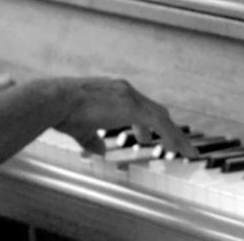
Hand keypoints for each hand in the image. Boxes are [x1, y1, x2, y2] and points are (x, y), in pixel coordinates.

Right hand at [52, 76, 197, 159]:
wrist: (55, 100)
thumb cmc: (62, 113)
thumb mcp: (81, 129)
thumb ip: (93, 140)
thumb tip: (102, 151)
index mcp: (115, 93)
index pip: (141, 107)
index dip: (151, 123)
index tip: (152, 136)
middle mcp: (125, 91)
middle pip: (156, 111)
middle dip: (169, 129)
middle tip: (178, 145)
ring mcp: (129, 96)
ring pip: (162, 116)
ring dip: (176, 135)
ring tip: (187, 152)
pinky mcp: (131, 105)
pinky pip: (159, 122)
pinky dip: (171, 136)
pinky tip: (178, 149)